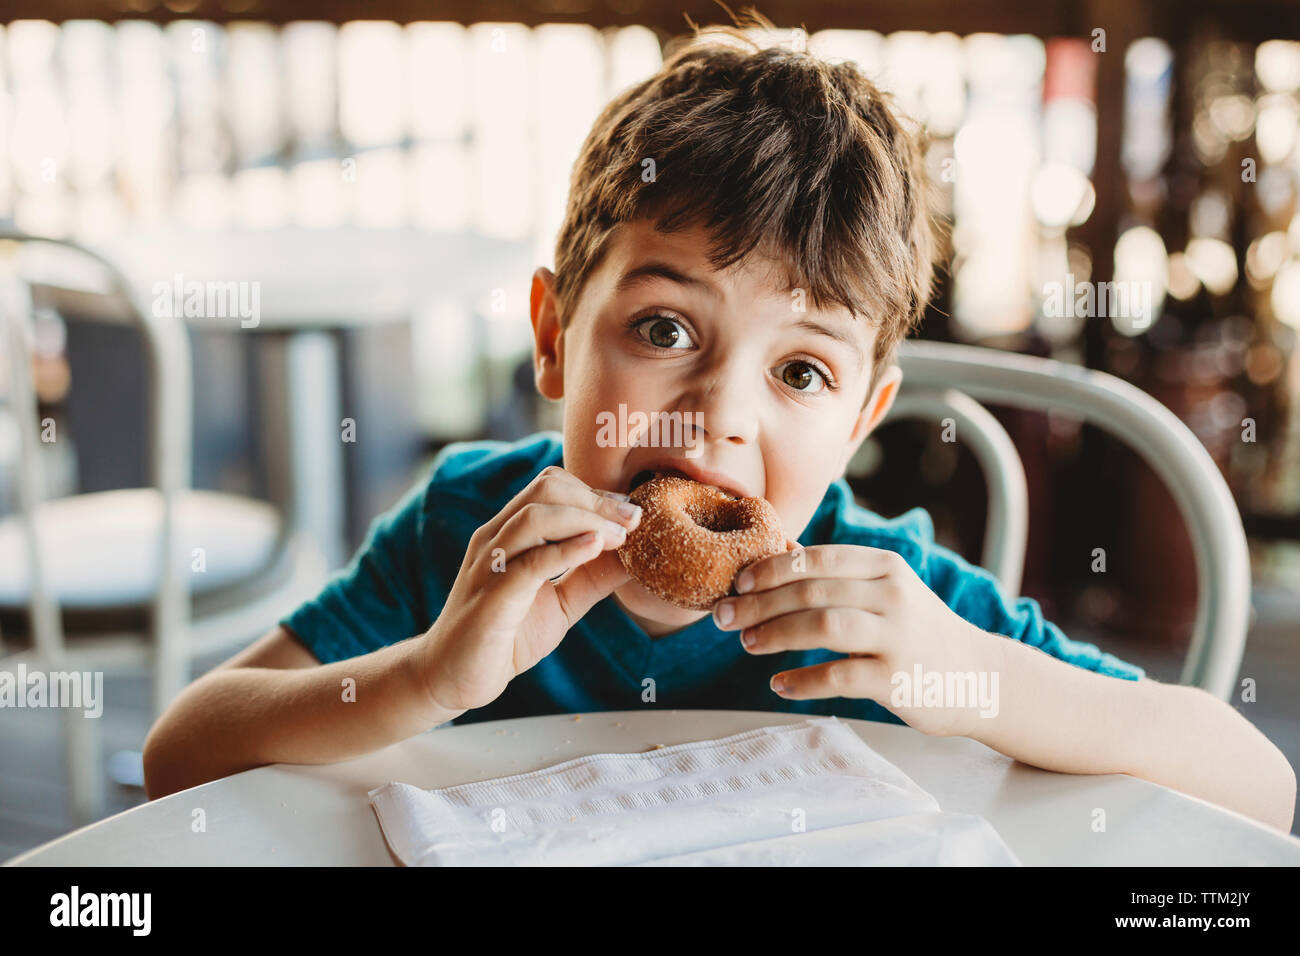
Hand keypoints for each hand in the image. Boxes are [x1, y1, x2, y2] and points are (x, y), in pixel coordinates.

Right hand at [418, 465, 636, 713]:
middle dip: (597, 500)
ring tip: (622, 536)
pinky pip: (528, 564)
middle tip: (635, 518)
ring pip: (536, 517)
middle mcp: (496, 539)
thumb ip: (592, 578)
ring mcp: (489, 565)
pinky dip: (565, 551)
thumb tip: (637, 558)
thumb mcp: (561, 603)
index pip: (552, 488)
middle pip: (546, 490)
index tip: (633, 512)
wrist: (451, 679)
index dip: (597, 494)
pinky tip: (595, 548)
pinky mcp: (491, 598)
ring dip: (587, 520)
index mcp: (510, 534)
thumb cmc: (504, 638)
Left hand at [711, 542, 1002, 736]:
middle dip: (759, 603)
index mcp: (885, 567)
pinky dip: (802, 681)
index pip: (818, 558)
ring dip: (776, 634)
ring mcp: (897, 636)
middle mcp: (893, 595)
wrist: (979, 677)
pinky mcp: (898, 679)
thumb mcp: (887, 590)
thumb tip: (777, 552)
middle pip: (812, 590)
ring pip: (824, 626)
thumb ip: (837, 574)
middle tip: (724, 616)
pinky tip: (779, 685)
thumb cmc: (918, 631)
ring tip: (747, 644)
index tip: (738, 581)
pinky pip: (839, 676)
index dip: (772, 568)